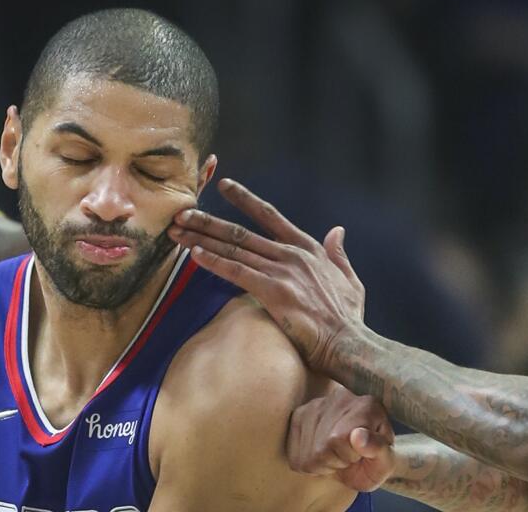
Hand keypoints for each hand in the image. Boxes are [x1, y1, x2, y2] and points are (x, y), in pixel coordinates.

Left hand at [168, 178, 366, 371]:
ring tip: (178, 231)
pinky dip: (215, 262)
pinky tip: (194, 255)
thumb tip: (337, 231)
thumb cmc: (348, 316)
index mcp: (308, 248)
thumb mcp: (349, 278)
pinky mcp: (273, 291)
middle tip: (183, 212)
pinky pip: (237, 272)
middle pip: (242, 232)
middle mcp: (291, 254)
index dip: (246, 199)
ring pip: (234, 249)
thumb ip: (339, 253)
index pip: (270, 216)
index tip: (225, 186)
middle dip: (208, 221)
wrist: (346, 341)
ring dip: (202, 240)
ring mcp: (281, 271)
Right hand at [287, 385, 394, 491]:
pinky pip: (295, 453)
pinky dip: (307, 462)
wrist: (358, 460)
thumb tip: (357, 436)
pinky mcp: (299, 415)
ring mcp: (317, 404)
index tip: (360, 455)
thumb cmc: (374, 461)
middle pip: (323, 445)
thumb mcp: (385, 462)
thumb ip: (378, 449)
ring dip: (322, 463)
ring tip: (336, 454)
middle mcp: (341, 396)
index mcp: (367, 405)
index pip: (341, 437)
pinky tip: (322, 453)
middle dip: (336, 460)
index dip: (350, 455)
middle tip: (349, 457)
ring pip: (309, 452)